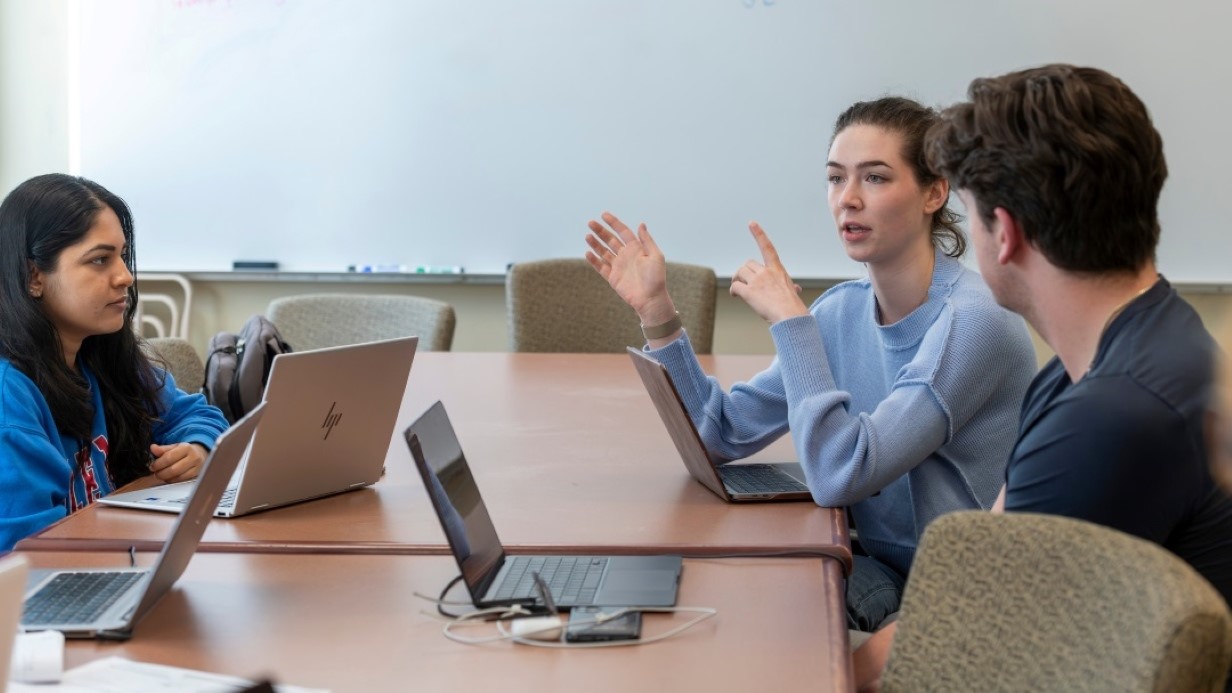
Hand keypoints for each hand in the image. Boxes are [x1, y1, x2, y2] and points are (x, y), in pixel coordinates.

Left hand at [148, 442, 207, 482]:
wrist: (199, 454)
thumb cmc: (184, 451)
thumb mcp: (174, 447)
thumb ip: (162, 449)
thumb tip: (153, 448)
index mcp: (186, 448)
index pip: (169, 457)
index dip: (158, 464)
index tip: (152, 466)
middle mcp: (193, 458)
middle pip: (173, 469)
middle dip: (161, 473)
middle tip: (155, 472)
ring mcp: (196, 467)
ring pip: (177, 477)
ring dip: (165, 478)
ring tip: (161, 475)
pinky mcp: (195, 475)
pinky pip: (180, 481)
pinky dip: (172, 480)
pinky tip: (168, 477)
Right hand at [584, 211, 677, 325]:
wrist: (651, 299)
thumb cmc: (656, 278)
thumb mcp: (655, 256)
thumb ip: (646, 240)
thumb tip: (641, 224)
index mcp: (636, 248)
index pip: (622, 232)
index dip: (614, 223)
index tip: (604, 215)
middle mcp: (626, 255)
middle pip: (610, 240)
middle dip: (600, 231)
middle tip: (590, 223)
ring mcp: (618, 266)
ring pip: (603, 251)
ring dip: (595, 244)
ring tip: (588, 236)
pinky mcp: (612, 277)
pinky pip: (601, 267)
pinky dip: (594, 260)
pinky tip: (588, 253)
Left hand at [729, 222, 807, 323]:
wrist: (791, 317)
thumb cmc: (794, 307)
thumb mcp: (793, 291)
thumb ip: (790, 287)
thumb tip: (796, 289)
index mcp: (778, 270)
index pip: (767, 248)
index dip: (759, 234)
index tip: (751, 223)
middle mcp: (767, 272)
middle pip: (747, 264)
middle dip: (743, 273)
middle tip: (742, 283)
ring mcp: (758, 281)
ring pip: (739, 273)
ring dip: (736, 280)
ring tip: (738, 291)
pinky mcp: (749, 292)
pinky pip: (735, 286)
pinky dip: (733, 291)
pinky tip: (735, 296)